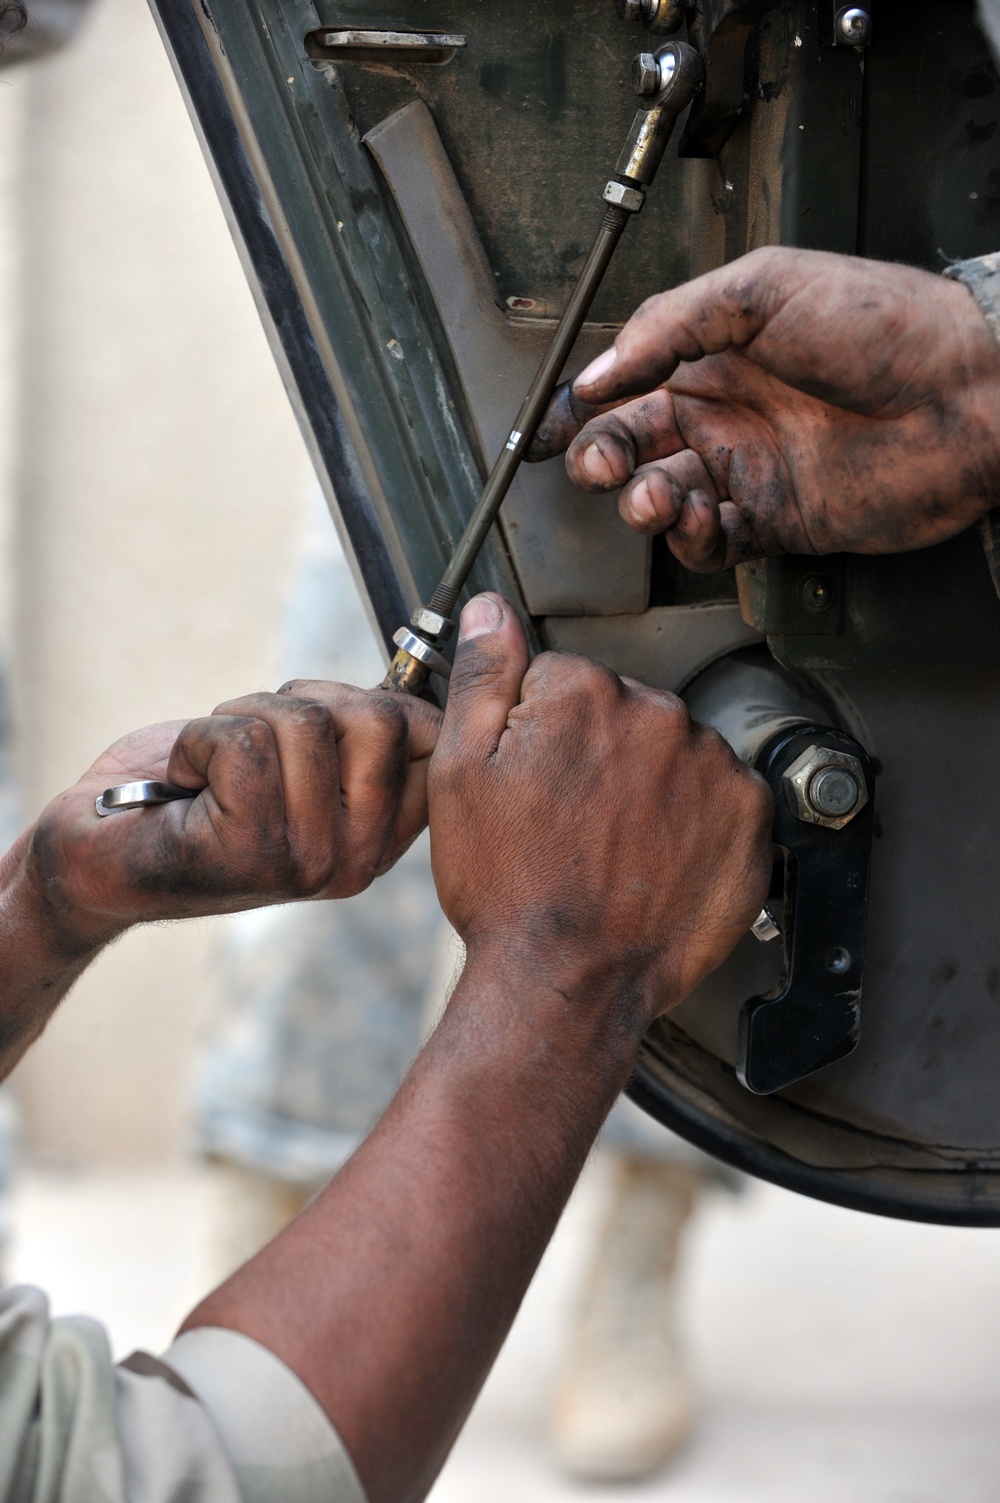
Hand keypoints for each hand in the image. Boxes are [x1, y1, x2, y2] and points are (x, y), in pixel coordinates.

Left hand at [26, 682, 440, 949]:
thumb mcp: (299, 759)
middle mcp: (358, 859)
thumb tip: (414, 682)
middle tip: (256, 740)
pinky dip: (198, 740)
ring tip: (215, 763)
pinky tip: (186, 781)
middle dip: (305, 701)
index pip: (435, 739)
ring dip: (244, 717)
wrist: (99, 852)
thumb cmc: (191, 795)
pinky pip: (245, 742)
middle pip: (382, 718)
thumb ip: (359, 735)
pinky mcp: (254, 851)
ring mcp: (311, 860)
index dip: (390, 700)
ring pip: (309, 723)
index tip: (326, 713)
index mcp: (381, 838)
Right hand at [428, 594, 771, 1028]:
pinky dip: (696, 819)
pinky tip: (655, 858)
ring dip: (650, 783)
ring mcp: (711, 764)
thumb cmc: (507, 887)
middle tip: (570, 822)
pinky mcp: (750, 815)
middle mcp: (659, 713)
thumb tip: (492, 610)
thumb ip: (483, 678)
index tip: (535, 784)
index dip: (538, 734)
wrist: (566, 981)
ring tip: (613, 846)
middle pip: (623, 709)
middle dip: (599, 752)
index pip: (562, 680)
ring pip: (673, 751)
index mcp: (583, 691)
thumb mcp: (460, 774)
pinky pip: (720, 793)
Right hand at [528, 247, 999, 569]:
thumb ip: (670, 324)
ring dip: (644, 503)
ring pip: (666, 499)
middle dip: (602, 460)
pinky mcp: (778, 520)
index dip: (578, 409)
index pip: (625, 385)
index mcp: (714, 353)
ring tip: (653, 497)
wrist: (965, 392)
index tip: (544, 430)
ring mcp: (750, 469)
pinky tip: (699, 518)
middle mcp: (726, 413)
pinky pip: (714, 542)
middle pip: (633, 447)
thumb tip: (599, 369)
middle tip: (597, 465)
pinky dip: (694, 538)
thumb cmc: (883, 323)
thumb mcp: (764, 287)